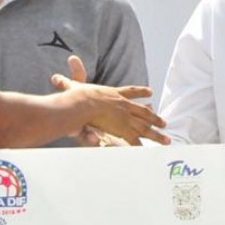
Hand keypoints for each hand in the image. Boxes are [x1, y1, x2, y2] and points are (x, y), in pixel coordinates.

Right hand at [50, 58, 168, 144]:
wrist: (82, 103)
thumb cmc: (76, 96)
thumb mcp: (72, 86)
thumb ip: (67, 81)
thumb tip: (57, 73)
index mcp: (114, 94)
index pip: (130, 92)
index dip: (140, 92)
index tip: (150, 92)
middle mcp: (123, 105)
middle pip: (143, 112)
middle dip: (154, 118)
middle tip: (164, 122)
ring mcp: (124, 117)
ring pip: (144, 127)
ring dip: (155, 134)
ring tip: (167, 140)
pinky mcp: (121, 129)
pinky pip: (133, 139)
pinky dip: (141, 146)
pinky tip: (149, 151)